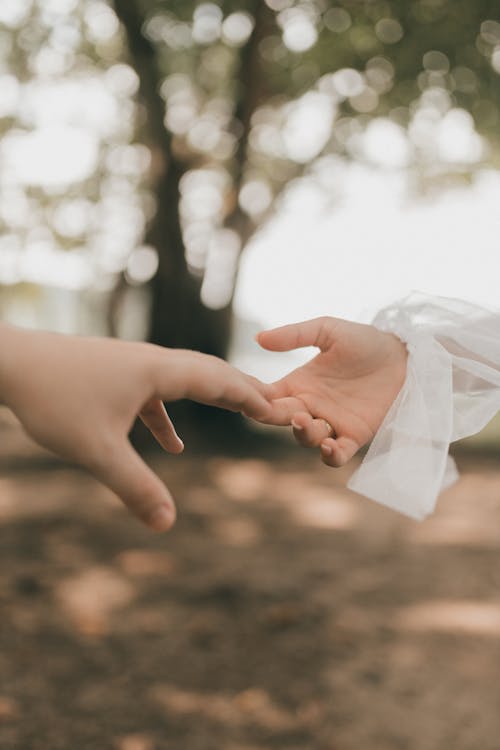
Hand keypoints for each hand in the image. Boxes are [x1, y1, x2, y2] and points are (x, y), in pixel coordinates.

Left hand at [0, 326, 270, 530]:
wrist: (11, 362)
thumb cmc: (53, 400)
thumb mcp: (97, 451)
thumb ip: (135, 487)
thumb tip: (168, 525)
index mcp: (156, 371)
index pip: (217, 380)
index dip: (250, 397)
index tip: (279, 410)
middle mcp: (150, 362)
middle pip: (208, 373)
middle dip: (241, 392)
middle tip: (273, 407)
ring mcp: (131, 366)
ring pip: (183, 380)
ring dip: (212, 398)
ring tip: (239, 414)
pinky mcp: (114, 374)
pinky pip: (154, 394)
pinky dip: (170, 417)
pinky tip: (171, 445)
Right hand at [257, 316, 407, 466]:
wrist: (404, 356)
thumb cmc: (365, 340)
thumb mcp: (328, 330)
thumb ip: (294, 334)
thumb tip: (258, 338)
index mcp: (299, 384)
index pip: (268, 397)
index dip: (255, 399)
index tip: (247, 397)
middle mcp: (311, 405)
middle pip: (282, 420)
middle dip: (276, 418)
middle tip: (284, 408)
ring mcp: (332, 423)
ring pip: (306, 439)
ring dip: (303, 434)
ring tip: (306, 421)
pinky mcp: (355, 435)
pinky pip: (336, 455)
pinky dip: (330, 455)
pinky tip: (330, 446)